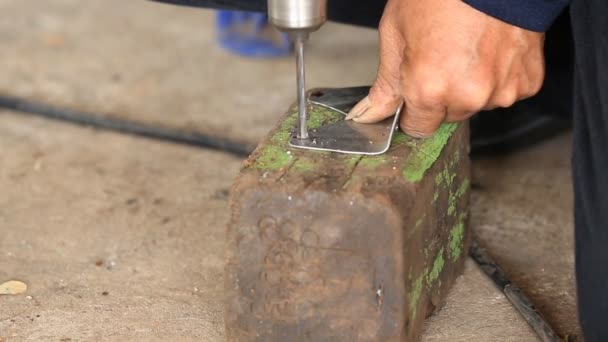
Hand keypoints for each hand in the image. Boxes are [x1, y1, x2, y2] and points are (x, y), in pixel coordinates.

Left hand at [345, 0, 545, 137]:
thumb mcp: (395, 35)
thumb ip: (385, 85)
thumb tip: (369, 115)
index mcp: (430, 90)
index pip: (417, 129)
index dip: (412, 110)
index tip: (414, 91)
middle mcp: (468, 97)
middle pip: (448, 116)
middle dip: (441, 95)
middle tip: (441, 57)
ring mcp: (502, 91)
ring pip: (478, 104)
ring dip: (471, 87)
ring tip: (467, 48)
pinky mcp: (528, 82)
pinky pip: (506, 91)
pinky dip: (499, 76)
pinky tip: (491, 49)